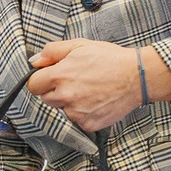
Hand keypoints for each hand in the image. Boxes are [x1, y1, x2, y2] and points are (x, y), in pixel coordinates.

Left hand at [26, 39, 170, 132]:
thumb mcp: (80, 45)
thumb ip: (53, 51)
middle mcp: (65, 96)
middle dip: (55, 91)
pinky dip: (83, 113)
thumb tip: (35, 61)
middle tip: (75, 82)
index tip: (51, 78)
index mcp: (60, 75)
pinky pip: (76, 121)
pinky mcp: (87, 124)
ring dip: (69, 103)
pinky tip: (95, 101)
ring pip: (61, 111)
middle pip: (46, 99)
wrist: (137, 77)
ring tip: (88, 91)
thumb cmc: (110, 59)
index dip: (41, 80)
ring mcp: (76, 113)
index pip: (33, 85)